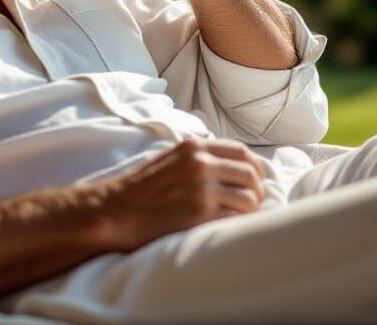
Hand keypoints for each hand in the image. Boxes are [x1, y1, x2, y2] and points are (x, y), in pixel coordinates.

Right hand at [94, 137, 266, 251]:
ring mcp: (201, 189)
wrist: (118, 210)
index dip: (256, 168)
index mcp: (193, 147)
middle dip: (258, 190)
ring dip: (251, 211)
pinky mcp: (201, 215)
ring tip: (240, 218)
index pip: (242, 152)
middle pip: (250, 173)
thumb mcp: (171, 159)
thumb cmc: (144, 188)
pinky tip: (229, 229)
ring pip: (249, 198)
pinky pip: (236, 219)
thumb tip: (235, 167)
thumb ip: (200, 157)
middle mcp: (200, 163)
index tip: (256, 181)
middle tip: (254, 204)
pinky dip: (239, 225)